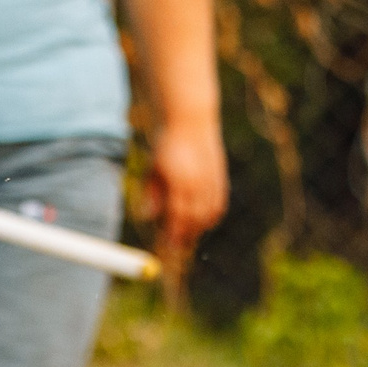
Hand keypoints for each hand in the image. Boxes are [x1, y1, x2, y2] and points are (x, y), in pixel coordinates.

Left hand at [147, 116, 227, 258]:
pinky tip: (203, 222)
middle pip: (195, 220)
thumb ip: (152, 192)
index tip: (166, 244)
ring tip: (188, 235)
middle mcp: (198, 183)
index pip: (177, 216)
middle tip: (175, 245)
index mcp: (180, 181)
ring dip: (198, 228)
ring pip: (208, 215)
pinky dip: (211, 217)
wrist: (190, 121)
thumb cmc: (166, 145)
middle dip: (185, 236)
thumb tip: (147, 215)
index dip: (173, 233)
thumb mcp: (153, 168)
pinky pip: (218, 205)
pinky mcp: (221, 177)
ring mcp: (212, 180)